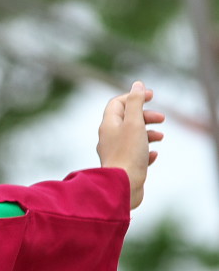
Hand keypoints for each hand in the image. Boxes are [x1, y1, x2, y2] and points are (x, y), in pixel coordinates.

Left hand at [97, 81, 164, 208]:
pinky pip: (135, 155)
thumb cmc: (128, 153)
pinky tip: (153, 155)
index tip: (152, 96)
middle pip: (127, 119)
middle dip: (145, 116)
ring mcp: (115, 153)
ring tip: (160, 137)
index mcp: (108, 125)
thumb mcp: (134, 123)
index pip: (117, 103)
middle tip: (162, 119)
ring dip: (148, 133)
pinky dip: (145, 152)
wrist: (122, 186)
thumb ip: (135, 103)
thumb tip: (137, 85)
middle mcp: (108, 138)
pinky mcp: (122, 166)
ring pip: (132, 137)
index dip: (134, 96)